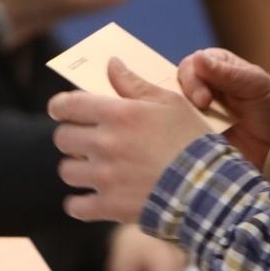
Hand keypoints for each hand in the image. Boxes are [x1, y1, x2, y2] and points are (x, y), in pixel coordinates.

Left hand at [49, 58, 210, 223]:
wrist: (209, 188)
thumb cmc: (192, 141)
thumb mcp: (170, 103)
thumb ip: (135, 83)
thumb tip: (111, 63)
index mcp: (117, 114)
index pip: (67, 105)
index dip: (59, 107)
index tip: (62, 111)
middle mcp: (105, 143)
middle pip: (63, 138)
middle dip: (72, 138)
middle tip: (87, 142)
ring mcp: (105, 177)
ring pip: (67, 171)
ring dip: (77, 169)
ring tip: (95, 170)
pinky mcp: (109, 206)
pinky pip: (76, 207)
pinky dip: (80, 204)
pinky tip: (90, 200)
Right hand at [177, 47, 269, 166]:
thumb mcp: (254, 85)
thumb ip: (226, 73)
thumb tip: (198, 57)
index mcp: (217, 68)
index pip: (189, 67)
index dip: (191, 81)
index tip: (204, 99)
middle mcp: (204, 87)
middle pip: (176, 88)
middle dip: (184, 99)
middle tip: (201, 113)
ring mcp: (199, 112)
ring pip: (174, 110)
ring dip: (180, 117)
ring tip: (194, 129)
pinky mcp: (198, 134)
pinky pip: (180, 131)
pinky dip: (181, 134)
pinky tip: (190, 139)